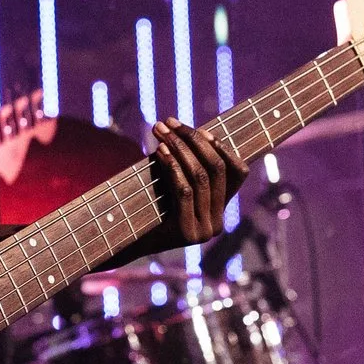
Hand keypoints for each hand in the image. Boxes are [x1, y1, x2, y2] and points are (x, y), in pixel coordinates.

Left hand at [146, 121, 248, 249]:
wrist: (125, 241)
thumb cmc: (147, 206)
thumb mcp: (172, 184)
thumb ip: (188, 166)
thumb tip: (195, 132)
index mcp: (220, 211)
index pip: (238, 173)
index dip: (222, 148)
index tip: (201, 129)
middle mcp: (218, 223)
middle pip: (216, 170)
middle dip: (193, 140)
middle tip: (170, 122)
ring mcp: (204, 230)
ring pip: (199, 177)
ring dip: (179, 148)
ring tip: (161, 130)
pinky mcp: (187, 233)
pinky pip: (184, 190)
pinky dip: (172, 166)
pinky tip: (160, 150)